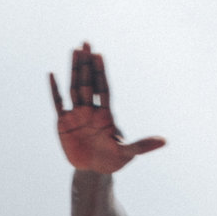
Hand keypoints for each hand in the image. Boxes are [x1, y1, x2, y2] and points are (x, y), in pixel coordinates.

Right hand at [50, 43, 165, 173]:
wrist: (94, 171)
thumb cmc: (113, 161)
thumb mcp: (128, 154)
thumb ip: (143, 146)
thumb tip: (165, 141)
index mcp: (106, 115)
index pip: (103, 89)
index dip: (101, 72)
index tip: (99, 55)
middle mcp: (91, 111)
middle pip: (88, 83)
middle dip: (87, 64)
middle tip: (86, 44)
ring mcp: (77, 115)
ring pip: (74, 88)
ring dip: (74, 70)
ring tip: (74, 50)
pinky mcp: (64, 123)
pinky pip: (58, 103)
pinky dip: (54, 90)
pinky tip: (52, 74)